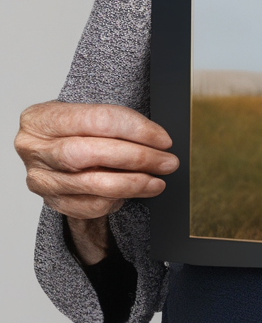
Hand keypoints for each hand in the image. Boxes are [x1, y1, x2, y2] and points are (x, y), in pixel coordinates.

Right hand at [15, 100, 177, 222]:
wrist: (54, 151)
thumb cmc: (75, 131)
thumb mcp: (86, 116)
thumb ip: (114, 123)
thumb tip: (158, 141)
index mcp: (41, 118)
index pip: (97, 120)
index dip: (136, 130)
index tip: (163, 139)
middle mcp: (34, 148)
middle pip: (91, 154)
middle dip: (137, 158)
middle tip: (166, 162)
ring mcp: (41, 179)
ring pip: (94, 185)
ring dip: (133, 184)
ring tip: (157, 181)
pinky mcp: (51, 201)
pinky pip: (91, 206)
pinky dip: (116, 199)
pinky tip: (130, 191)